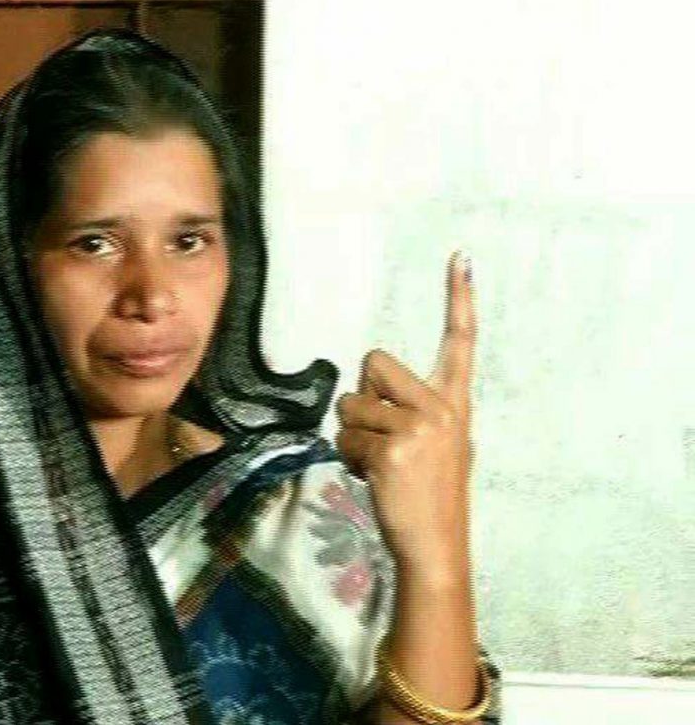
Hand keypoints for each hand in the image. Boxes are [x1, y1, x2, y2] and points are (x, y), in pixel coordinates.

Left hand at [334, 249, 476, 578]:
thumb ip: (411, 411)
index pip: (460, 342)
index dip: (458, 299)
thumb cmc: (428, 495)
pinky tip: (374, 480)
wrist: (437, 546)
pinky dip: (349, 459)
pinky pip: (344, 437)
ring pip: (350, 404)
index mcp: (454, 404)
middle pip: (372, 362)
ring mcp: (418, 428)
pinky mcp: (392, 450)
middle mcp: (441, 408)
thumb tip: (365, 392)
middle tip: (380, 437)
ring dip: (352, 435)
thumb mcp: (438, 446)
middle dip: (362, 397)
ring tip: (380, 465)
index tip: (460, 257)